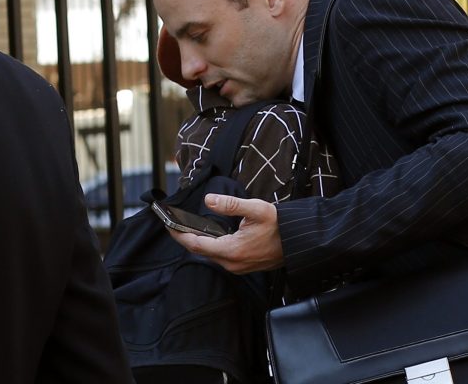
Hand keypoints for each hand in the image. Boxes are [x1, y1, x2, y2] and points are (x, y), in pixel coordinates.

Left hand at [166, 193, 283, 272]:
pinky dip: (212, 246)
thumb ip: (230, 205)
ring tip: (189, 228)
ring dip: (199, 242)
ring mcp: (237, 267)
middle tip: (175, 224)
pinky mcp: (243, 267)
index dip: (179, 235)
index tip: (168, 225)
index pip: (196, 244)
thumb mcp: (256, 209)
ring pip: (210, 255)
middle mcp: (232, 263)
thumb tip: (208, 200)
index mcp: (231, 250)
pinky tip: (211, 235)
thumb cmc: (280, 225)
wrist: (299, 242)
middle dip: (186, 237)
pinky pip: (221, 257)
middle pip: (200, 251)